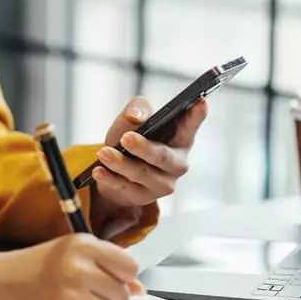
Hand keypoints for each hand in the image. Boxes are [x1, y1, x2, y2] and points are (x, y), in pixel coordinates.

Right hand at [0, 234, 143, 299]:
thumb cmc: (30, 266)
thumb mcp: (68, 252)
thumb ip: (104, 264)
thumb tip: (139, 288)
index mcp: (82, 244)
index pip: (129, 266)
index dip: (123, 276)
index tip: (109, 277)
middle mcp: (80, 268)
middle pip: (123, 293)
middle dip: (109, 296)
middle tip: (84, 291)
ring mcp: (73, 296)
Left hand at [92, 97, 207, 212]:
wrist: (113, 171)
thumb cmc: (130, 140)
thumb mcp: (131, 120)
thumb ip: (137, 109)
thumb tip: (136, 117)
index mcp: (180, 140)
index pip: (190, 126)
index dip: (196, 115)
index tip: (200, 101)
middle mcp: (177, 163)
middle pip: (162, 156)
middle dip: (144, 148)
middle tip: (126, 138)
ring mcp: (163, 183)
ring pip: (142, 174)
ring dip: (121, 163)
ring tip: (104, 152)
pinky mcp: (146, 198)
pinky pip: (127, 189)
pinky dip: (111, 179)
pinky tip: (99, 171)